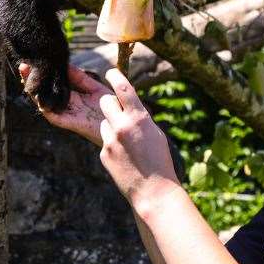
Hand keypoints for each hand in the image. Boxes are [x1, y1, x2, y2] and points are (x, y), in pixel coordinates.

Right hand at [19, 63, 108, 146]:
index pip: (52, 82)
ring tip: (26, 77)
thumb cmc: (111, 106)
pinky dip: (45, 108)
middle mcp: (66, 104)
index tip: (33, 60)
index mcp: (71, 94)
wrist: (122, 122)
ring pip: (44, 103)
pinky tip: (38, 98)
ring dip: (34, 91)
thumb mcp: (94, 87)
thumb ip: (79, 78)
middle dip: (32, 79)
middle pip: (44, 91)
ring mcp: (67, 113)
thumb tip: (64, 64)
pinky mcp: (71, 123)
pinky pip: (54, 116)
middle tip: (23, 65)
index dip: (42, 72)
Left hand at [98, 68, 180, 210]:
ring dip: (112, 127)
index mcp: (139, 118)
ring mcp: (110, 140)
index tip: (110, 72)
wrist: (153, 191)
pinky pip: (105, 140)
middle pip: (105, 101)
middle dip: (110, 103)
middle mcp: (121, 126)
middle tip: (118, 110)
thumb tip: (129, 106)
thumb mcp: (155, 132)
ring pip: (104, 122)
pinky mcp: (103, 153)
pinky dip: (113, 145)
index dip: (115, 76)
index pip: (123, 88)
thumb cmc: (160, 160)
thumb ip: (140, 117)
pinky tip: (125, 157)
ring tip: (128, 144)